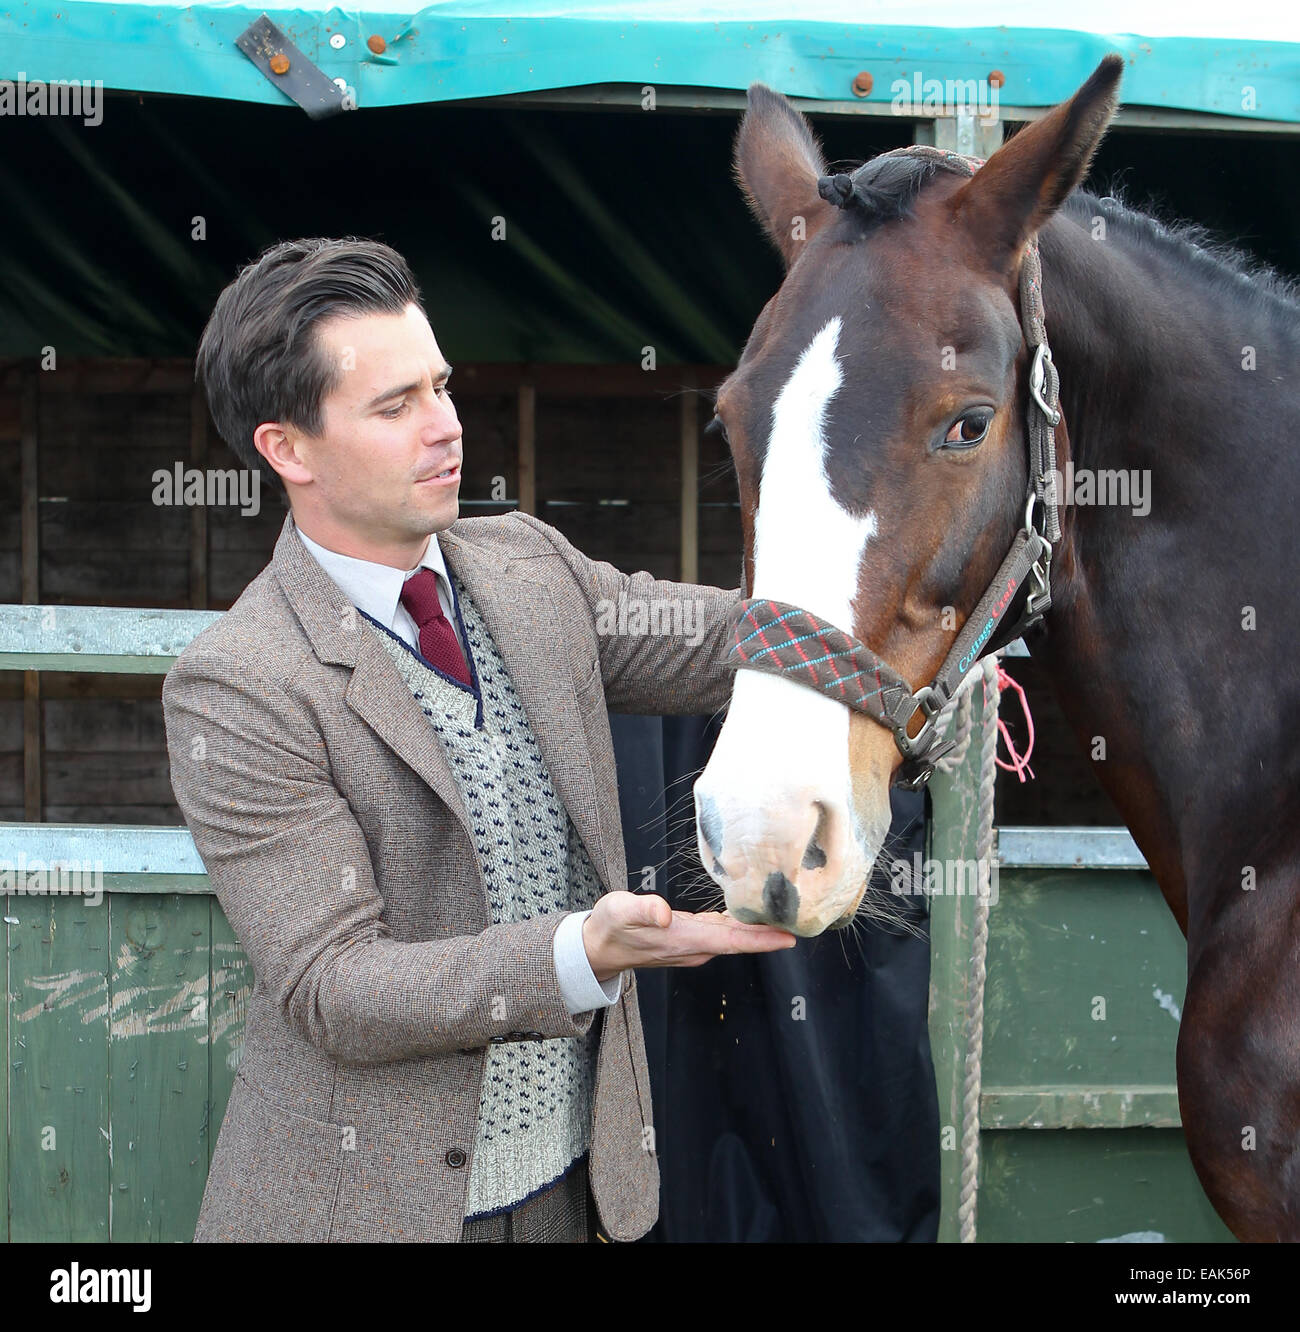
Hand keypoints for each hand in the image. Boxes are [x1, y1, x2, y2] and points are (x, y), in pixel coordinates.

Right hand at [581, 890, 795, 982]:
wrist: (597, 949)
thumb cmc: (609, 926)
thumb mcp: (619, 911)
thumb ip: (642, 910)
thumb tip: (664, 914)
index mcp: (684, 939)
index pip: (731, 941)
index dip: (761, 940)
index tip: (789, 938)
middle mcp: (694, 947)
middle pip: (740, 942)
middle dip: (770, 934)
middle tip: (801, 919)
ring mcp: (693, 946)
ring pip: (733, 938)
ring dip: (758, 931)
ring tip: (784, 914)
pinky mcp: (690, 938)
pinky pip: (723, 934)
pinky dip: (741, 926)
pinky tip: (751, 914)